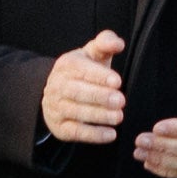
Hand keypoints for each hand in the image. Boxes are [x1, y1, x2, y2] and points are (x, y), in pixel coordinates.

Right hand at [41, 30, 126, 145]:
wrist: (57, 92)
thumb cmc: (83, 71)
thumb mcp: (92, 54)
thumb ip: (105, 43)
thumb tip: (118, 43)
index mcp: (66, 65)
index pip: (81, 69)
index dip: (99, 76)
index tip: (117, 81)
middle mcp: (57, 86)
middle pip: (77, 92)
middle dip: (100, 97)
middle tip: (120, 100)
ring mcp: (56, 107)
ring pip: (76, 112)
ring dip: (99, 116)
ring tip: (119, 116)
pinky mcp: (60, 127)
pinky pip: (75, 132)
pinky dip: (93, 135)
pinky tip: (110, 134)